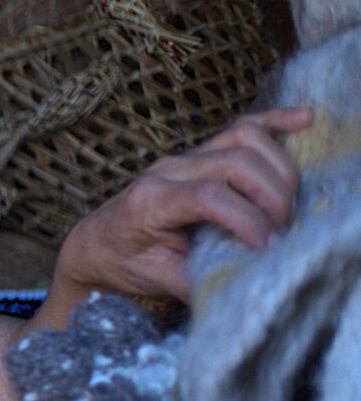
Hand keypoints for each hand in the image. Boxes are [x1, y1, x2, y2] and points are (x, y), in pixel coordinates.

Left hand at [55, 107, 313, 300]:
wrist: (96, 243)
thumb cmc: (124, 262)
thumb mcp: (156, 279)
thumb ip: (199, 278)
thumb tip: (247, 280)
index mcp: (149, 201)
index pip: (208, 196)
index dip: (247, 219)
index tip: (267, 246)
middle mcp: (166, 170)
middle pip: (235, 162)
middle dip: (271, 197)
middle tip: (280, 231)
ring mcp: (183, 157)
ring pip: (243, 138)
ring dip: (278, 169)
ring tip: (285, 206)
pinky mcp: (199, 153)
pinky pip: (241, 128)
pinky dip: (274, 122)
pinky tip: (304, 119)